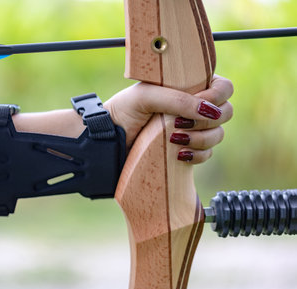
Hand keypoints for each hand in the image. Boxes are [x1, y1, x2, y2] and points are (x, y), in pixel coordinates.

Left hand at [104, 75, 233, 163]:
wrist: (109, 139)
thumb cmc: (125, 110)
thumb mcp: (147, 96)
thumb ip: (177, 99)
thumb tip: (209, 110)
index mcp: (188, 86)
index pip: (223, 87)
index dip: (217, 95)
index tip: (199, 101)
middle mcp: (193, 106)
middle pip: (226, 112)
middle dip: (207, 120)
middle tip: (179, 123)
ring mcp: (192, 129)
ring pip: (218, 134)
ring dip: (201, 138)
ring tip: (174, 139)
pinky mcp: (187, 149)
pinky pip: (207, 154)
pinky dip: (197, 155)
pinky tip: (179, 154)